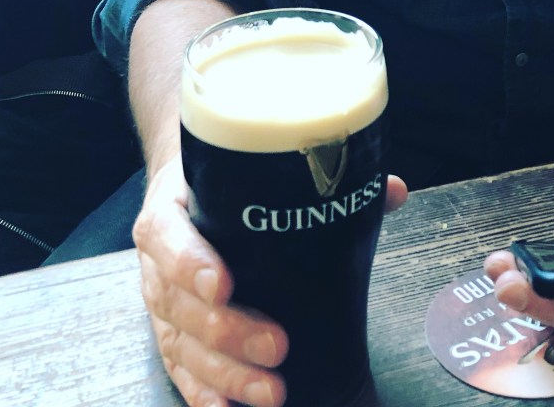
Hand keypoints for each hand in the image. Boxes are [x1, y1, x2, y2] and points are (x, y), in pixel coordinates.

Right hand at [134, 156, 407, 406]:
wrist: (186, 187)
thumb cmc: (228, 182)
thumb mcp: (255, 169)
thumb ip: (322, 178)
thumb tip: (393, 189)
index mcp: (173, 209)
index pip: (169, 234)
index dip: (191, 262)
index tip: (225, 283)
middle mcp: (159, 260)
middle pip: (180, 303)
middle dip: (228, 332)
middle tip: (278, 345)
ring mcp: (161, 302)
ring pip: (181, 345)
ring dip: (225, 374)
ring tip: (272, 392)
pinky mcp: (170, 333)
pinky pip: (178, 369)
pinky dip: (202, 393)